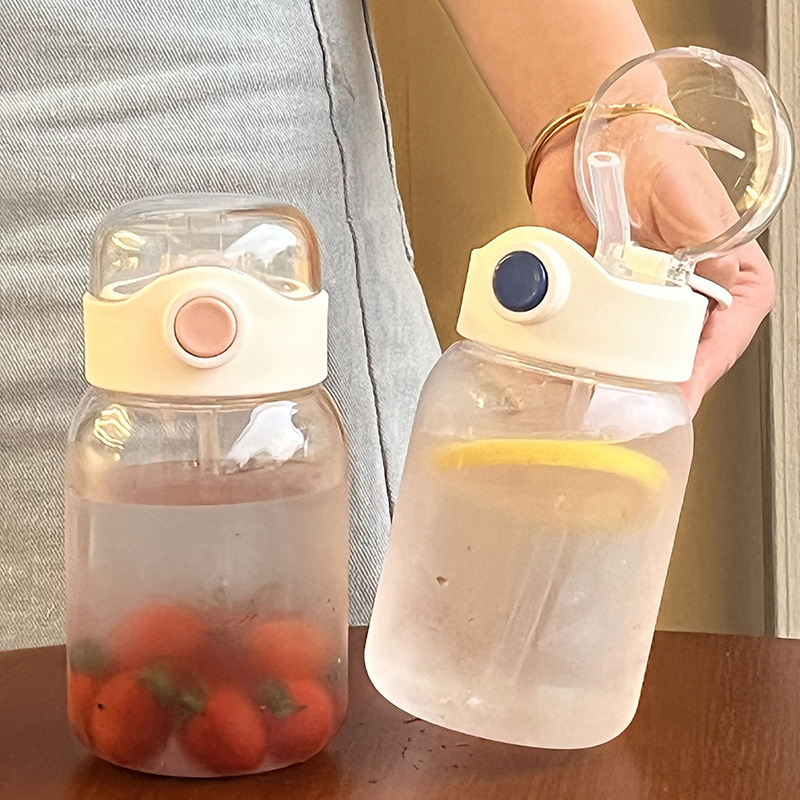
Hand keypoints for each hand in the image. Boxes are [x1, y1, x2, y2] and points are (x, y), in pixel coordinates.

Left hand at [530, 128, 774, 415]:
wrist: (590, 144)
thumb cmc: (651, 153)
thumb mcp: (686, 192)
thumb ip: (702, 235)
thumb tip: (705, 281)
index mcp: (729, 275)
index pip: (727, 337)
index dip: (702, 370)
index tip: (679, 393)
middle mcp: (689, 296)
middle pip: (680, 358)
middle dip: (657, 382)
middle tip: (633, 398)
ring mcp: (642, 302)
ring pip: (636, 356)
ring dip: (617, 374)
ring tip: (599, 390)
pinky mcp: (602, 300)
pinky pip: (595, 338)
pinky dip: (582, 354)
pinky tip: (571, 365)